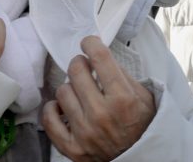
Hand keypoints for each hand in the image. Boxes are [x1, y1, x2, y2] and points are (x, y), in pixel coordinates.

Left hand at [42, 36, 154, 160]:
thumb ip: (121, 74)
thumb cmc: (141, 125)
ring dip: (71, 88)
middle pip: (76, 70)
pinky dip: (53, 110)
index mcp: (123, 99)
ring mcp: (85, 132)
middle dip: (80, 64)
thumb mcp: (143, 96)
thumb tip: (97, 54)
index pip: (99, 57)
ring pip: (62, 91)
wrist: (142, 160)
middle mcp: (102, 114)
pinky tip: (63, 108)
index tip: (89, 43)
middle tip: (85, 68)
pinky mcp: (72, 147)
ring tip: (80, 93)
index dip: (91, 43)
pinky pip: (49, 118)